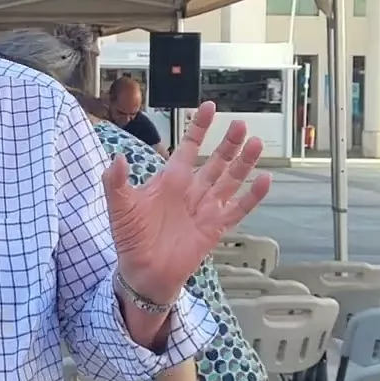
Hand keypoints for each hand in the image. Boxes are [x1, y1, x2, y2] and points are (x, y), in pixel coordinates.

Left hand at [103, 101, 271, 303]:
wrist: (142, 272)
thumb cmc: (130, 238)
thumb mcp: (118, 206)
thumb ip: (115, 181)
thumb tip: (117, 158)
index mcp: (170, 181)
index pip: (188, 148)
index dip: (199, 128)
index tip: (209, 107)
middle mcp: (191, 191)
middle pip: (215, 161)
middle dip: (228, 143)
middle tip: (241, 124)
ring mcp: (205, 208)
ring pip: (230, 179)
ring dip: (243, 163)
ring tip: (256, 143)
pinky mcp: (215, 228)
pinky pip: (238, 209)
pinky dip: (252, 196)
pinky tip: (264, 180)